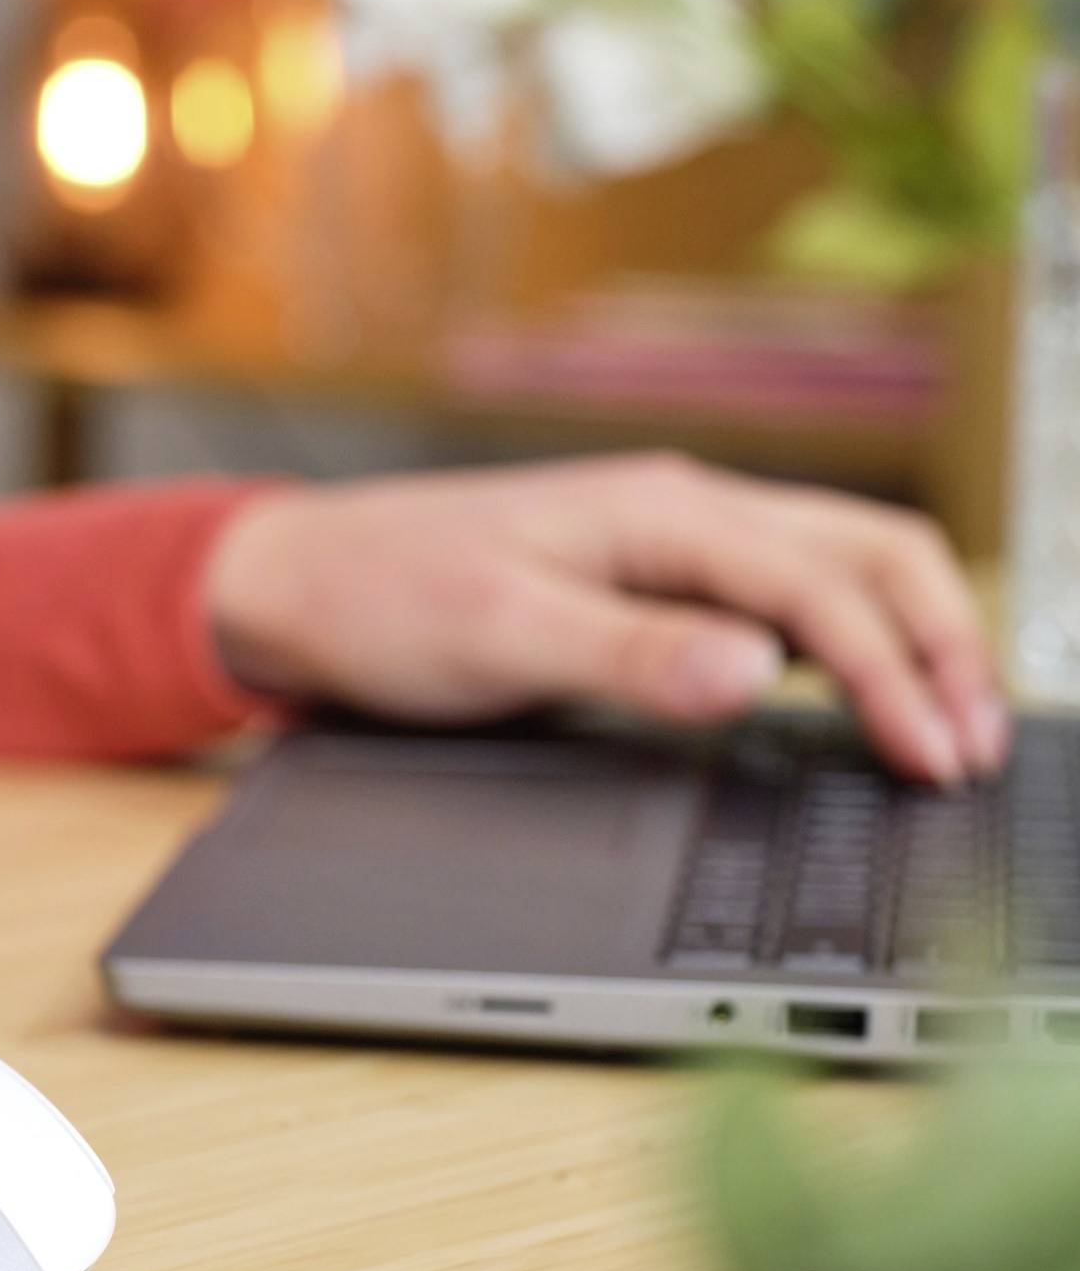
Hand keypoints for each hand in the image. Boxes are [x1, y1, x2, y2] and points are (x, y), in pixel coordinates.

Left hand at [202, 454, 1006, 784]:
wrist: (296, 585)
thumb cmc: (380, 602)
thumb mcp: (500, 637)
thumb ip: (631, 654)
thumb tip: (755, 672)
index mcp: (660, 514)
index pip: (824, 588)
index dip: (895, 675)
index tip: (933, 757)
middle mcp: (680, 513)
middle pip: (869, 555)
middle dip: (940, 645)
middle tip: (973, 748)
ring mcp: (668, 542)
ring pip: (836, 570)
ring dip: (903, 639)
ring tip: (943, 729)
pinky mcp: (648, 579)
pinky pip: (781, 596)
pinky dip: (844, 644)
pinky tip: (855, 699)